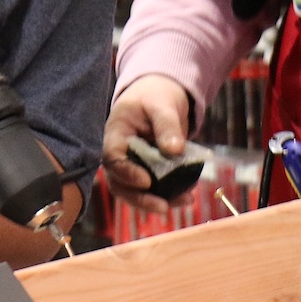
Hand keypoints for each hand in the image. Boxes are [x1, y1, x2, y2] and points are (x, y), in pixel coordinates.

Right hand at [103, 73, 191, 214]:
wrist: (159, 95)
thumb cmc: (155, 95)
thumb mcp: (162, 104)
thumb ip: (167, 125)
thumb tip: (174, 150)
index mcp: (116, 133)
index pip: (113, 157)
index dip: (126, 172)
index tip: (147, 182)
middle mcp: (120, 152)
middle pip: (120, 182)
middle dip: (140, 198)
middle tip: (163, 206)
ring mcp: (132, 164)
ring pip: (134, 191)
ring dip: (156, 201)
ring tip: (184, 201)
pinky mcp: (147, 171)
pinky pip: (152, 189)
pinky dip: (168, 195)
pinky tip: (187, 196)